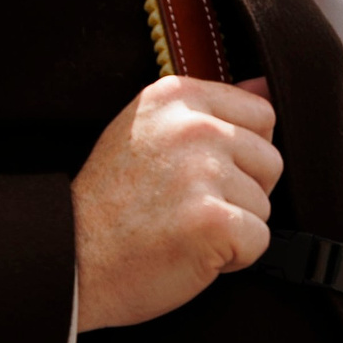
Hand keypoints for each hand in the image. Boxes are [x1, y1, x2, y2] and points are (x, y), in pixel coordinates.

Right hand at [72, 75, 279, 331]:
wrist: (72, 259)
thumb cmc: (110, 204)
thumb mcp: (149, 131)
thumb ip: (209, 109)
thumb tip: (266, 83)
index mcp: (177, 96)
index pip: (260, 114)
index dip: (241, 155)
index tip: (199, 174)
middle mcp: (192, 126)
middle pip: (270, 160)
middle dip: (242, 192)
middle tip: (188, 208)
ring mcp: (203, 171)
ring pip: (265, 204)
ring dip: (233, 226)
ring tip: (183, 229)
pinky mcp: (213, 220)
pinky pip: (259, 240)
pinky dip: (232, 258)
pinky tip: (190, 251)